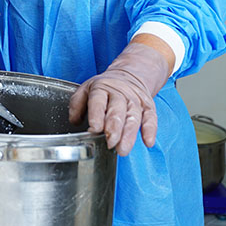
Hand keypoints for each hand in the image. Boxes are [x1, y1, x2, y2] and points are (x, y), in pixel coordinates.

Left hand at [67, 41, 169, 155]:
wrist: (128, 76)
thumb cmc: (104, 88)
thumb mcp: (86, 90)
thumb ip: (77, 105)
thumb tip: (74, 121)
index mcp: (101, 88)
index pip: (98, 102)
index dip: (96, 116)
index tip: (94, 129)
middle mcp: (120, 93)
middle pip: (117, 111)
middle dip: (114, 128)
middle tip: (110, 143)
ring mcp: (135, 99)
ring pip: (133, 116)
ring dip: (129, 134)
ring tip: (123, 149)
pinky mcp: (148, 106)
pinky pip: (151, 117)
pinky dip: (150, 130)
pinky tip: (148, 142)